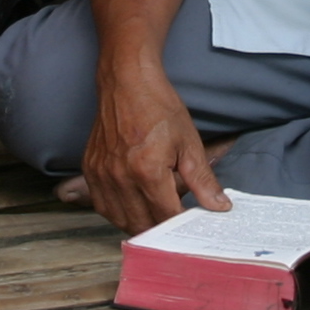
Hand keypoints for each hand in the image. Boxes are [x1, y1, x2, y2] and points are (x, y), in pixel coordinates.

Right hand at [78, 67, 225, 232]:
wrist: (127, 82)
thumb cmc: (159, 107)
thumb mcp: (189, 143)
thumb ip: (203, 180)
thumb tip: (219, 207)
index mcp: (147, 171)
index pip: (166, 217)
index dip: (180, 224)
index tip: (190, 221)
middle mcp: (120, 177)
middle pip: (142, 224)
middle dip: (161, 227)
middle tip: (174, 215)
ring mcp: (101, 175)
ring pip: (120, 220)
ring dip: (139, 223)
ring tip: (154, 212)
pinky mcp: (90, 170)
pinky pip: (102, 206)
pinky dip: (118, 212)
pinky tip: (132, 203)